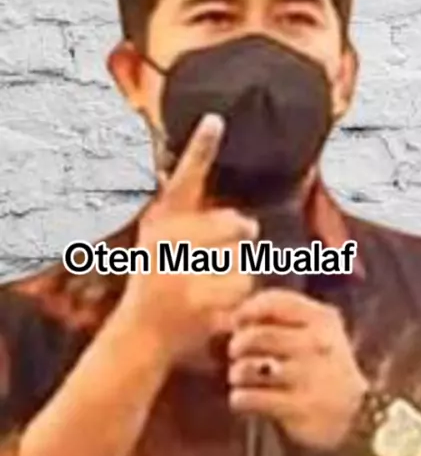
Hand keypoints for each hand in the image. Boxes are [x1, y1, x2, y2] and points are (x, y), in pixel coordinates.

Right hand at [119, 114, 257, 365]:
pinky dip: (238, 300)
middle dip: (242, 231)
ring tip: (216, 283)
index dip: (200, 148)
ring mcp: (180, 273)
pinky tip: (220, 308)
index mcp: (161, 222)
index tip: (216, 120)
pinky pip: (241, 291)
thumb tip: (198, 188)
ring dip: (238, 272)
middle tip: (246, 231)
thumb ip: (177, 214)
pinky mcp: (195, 304)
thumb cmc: (152, 284)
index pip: (184, 179)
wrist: (138, 336)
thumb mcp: (154, 242)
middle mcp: (167, 242)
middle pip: (232, 224)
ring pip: (242, 261)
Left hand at [227, 288, 367, 450]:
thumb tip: (232, 315)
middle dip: (237, 344)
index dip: (248, 310)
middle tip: (235, 352)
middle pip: (256, 336)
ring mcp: (311, 377)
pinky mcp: (301, 408)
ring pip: (249, 368)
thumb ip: (281, 315)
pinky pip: (251, 399)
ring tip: (239, 377)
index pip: (274, 302)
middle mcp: (318, 344)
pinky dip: (240, 398)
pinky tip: (243, 399)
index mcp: (322, 318)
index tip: (238, 321)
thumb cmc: (321, 364)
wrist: (356, 414)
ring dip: (236, 373)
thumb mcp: (315, 330)